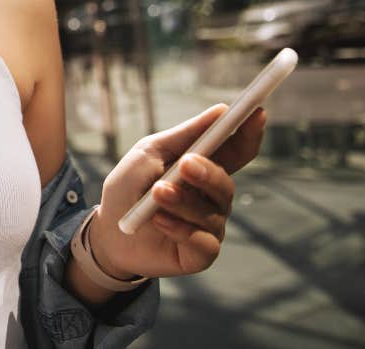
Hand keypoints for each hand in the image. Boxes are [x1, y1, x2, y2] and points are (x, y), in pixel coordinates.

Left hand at [88, 103, 266, 279]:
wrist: (107, 234)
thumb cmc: (129, 188)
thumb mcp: (149, 153)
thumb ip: (184, 135)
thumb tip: (222, 110)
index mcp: (205, 169)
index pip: (238, 151)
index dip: (250, 133)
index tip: (257, 113)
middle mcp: (213, 198)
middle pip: (226, 184)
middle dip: (208, 173)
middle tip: (186, 163)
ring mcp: (210, 227)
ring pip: (211, 213)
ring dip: (182, 201)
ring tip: (156, 193)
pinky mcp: (201, 254)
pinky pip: (203, 242)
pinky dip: (180, 229)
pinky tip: (159, 220)